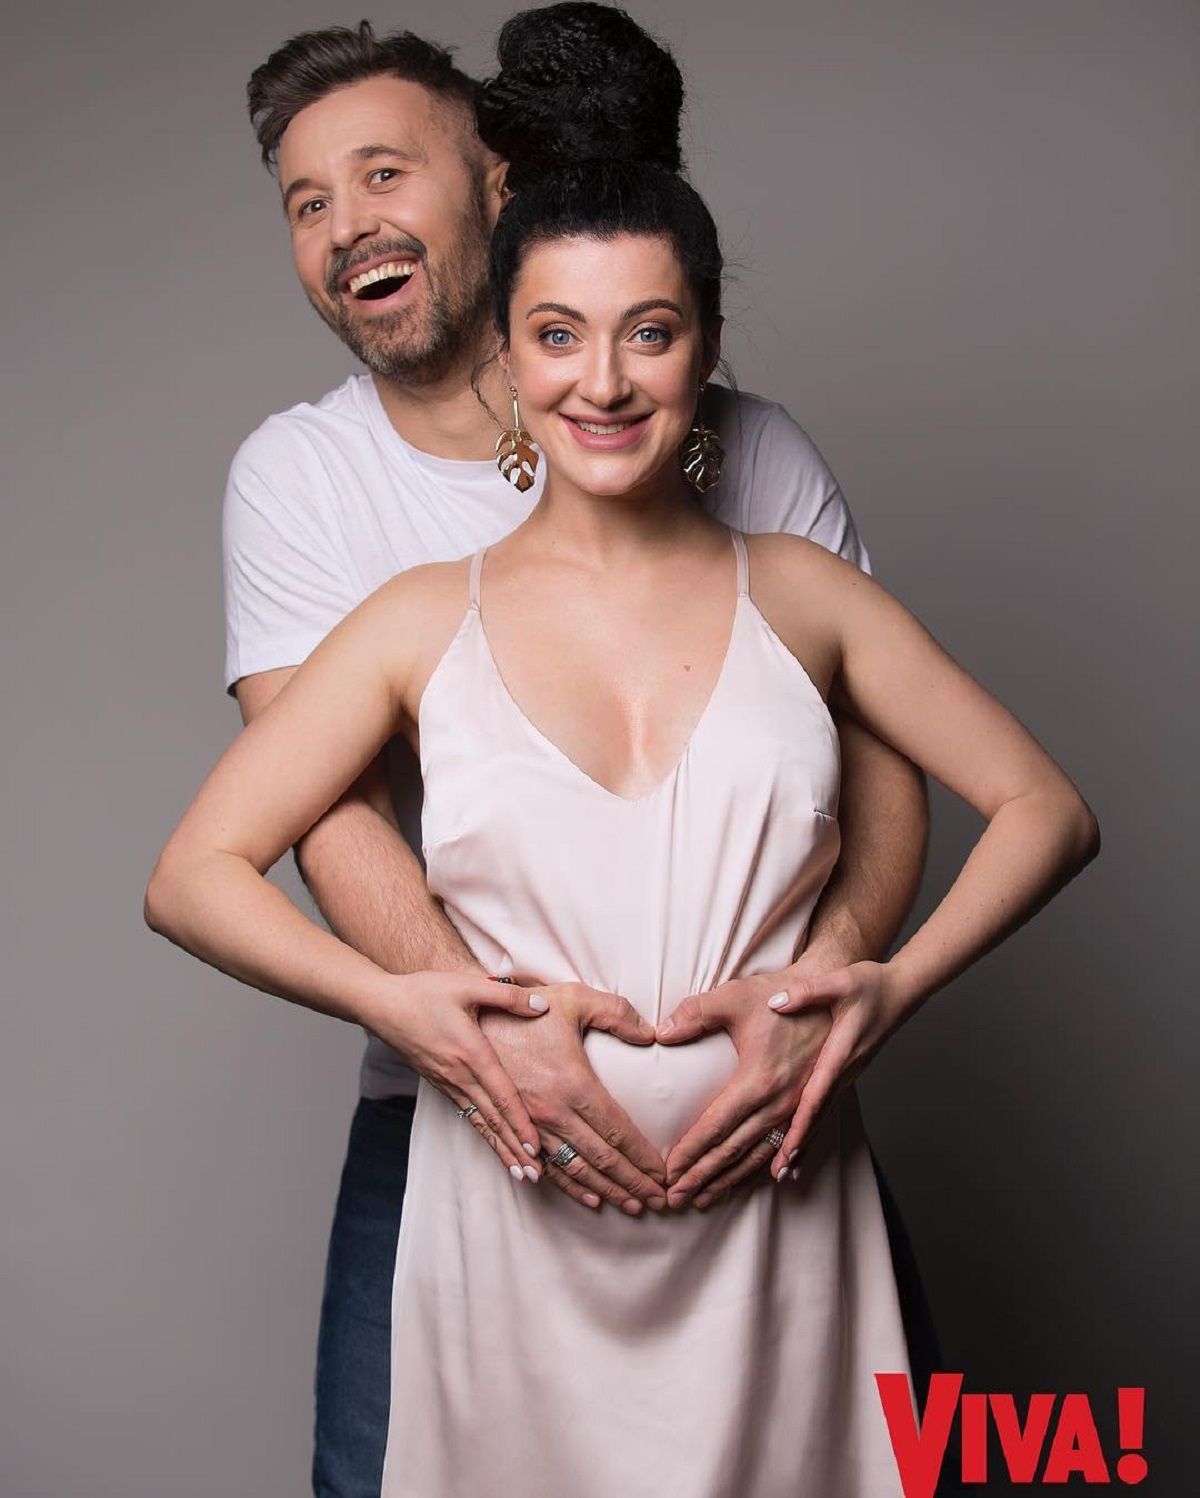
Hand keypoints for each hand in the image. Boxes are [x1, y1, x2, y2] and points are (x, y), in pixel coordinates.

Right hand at [364, 970, 552, 1181]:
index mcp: (470, 1052)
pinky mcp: (441, 1085)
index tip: (536, 1147)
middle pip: (493, 1119)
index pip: (501, 1094)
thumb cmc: (424, 992)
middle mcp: (459, 1075)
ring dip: (501, 1149)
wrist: (381, 1005)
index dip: (520, 1122)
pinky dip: (485, 1135)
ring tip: (521, 1173)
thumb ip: (508, 995)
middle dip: (515, 1148)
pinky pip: (467, 1115)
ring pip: (480, 1123)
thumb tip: (543, 1005)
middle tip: (536, 1176)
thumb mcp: (468, 985)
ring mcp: (448, 1083)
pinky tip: (495, 1146)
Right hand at [480, 982, 667, 1213]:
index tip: (663, 1175)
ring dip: (606, 1190)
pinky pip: (543, 1167)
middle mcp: (552, 1112)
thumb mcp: (574, 999)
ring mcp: (529, 1126)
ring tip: (631, 1205)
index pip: (617, 1131)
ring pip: (575, 1169)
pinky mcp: (511, 1130)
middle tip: (659, 1201)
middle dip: (633, 1183)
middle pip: (601, 1158)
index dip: (642, 1157)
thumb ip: (616, 1012)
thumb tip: (650, 1034)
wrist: (465, 1022)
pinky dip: (568, 1187)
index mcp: (572, 1084)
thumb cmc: (523, 1011)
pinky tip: (588, 1197)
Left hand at [655, 966, 832, 1208]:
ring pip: (758, 1155)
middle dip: (702, 1176)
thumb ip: (695, 1014)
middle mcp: (780, 1102)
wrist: (829, 994)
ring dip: (729, 1180)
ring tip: (703, 1199)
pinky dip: (765, 1167)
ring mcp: (797, 1108)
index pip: (716, 1126)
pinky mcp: (809, 1106)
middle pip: (734, 1150)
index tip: (668, 1172)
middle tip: (675, 1198)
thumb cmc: (777, 994)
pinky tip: (761, 1181)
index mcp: (759, 1080)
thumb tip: (661, 1033)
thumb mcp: (733, 997)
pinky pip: (785, 1147)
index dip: (691, 1151)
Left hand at [764, 960, 908, 1181]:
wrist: (901, 989)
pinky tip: (801, 1144)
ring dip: (805, 1143)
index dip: (801, 1124)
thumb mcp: (838, 982)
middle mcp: (845, 1071)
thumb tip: (776, 1001)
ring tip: (786, 1171)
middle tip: (780, 1173)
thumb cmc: (870, 983)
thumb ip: (807, 991)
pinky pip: (827, 1106)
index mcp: (840, 1052)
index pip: (816, 1095)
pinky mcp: (847, 1073)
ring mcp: (848, 1074)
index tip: (786, 1150)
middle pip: (818, 1116)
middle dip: (798, 1146)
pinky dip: (813, 1128)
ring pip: (823, 1116)